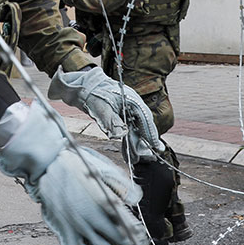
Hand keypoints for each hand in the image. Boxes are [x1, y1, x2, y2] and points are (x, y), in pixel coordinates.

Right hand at [0, 101, 147, 244]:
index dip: (139, 237)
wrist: (48, 164)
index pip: (129, 227)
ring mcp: (78, 225)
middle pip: (117, 241)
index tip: (144, 241)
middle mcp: (93, 217)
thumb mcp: (104, 168)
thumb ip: (122, 186)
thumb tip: (136, 199)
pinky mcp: (65, 227)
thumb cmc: (77, 163)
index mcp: (105, 202)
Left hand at [48, 67, 163, 153]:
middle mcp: (134, 106)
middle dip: (145, 142)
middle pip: (143, 126)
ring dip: (137, 143)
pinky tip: (129, 151)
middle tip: (149, 157)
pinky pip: (129, 129)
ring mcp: (129, 111)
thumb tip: (120, 135)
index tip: (157, 148)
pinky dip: (129, 140)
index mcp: (133, 101)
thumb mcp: (102, 108)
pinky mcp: (122, 115)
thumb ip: (111, 122)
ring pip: (136, 129)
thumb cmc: (95, 94)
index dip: (151, 135)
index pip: (145, 120)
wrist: (86, 86)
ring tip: (137, 158)